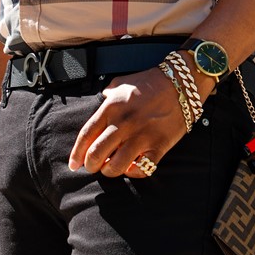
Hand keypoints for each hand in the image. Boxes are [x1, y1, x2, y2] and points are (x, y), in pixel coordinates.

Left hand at [68, 67, 189, 177]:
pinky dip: (133, 172)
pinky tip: (131, 166)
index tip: (74, 164)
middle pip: (97, 154)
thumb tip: (101, 102)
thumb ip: (108, 95)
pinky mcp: (158, 146)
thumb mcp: (122, 83)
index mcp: (111, 107)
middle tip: (92, 167)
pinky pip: (141, 169)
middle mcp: (124, 123)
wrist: (181, 84)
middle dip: (91, 165)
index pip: (86, 135)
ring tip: (111, 167)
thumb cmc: (150, 82)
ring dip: (110, 171)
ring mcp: (141, 136)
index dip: (77, 154)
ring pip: (116, 167)